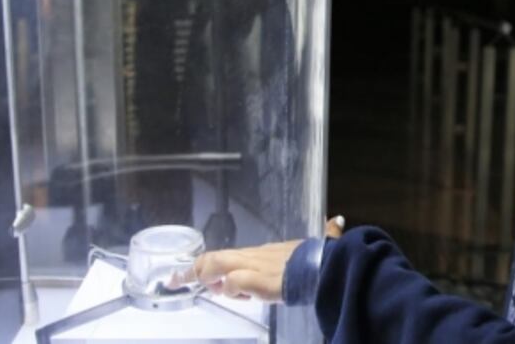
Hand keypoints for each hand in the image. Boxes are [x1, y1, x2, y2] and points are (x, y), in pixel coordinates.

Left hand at [183, 215, 345, 301]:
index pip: (230, 255)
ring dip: (205, 276)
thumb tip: (337, 220)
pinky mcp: (259, 281)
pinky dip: (230, 289)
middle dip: (193, 269)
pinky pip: (235, 282)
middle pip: (215, 256)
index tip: (197, 272)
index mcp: (264, 251)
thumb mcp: (317, 245)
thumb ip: (325, 233)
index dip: (210, 264)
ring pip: (217, 263)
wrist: (329, 265)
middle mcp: (255, 255)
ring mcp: (255, 267)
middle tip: (177, 281)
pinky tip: (234, 294)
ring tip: (201, 286)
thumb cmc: (323, 257)